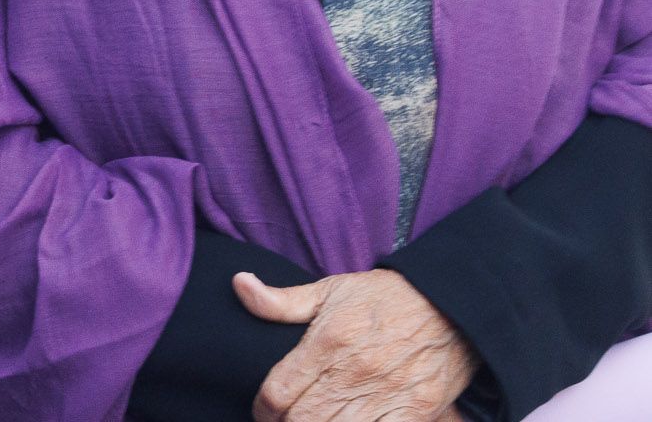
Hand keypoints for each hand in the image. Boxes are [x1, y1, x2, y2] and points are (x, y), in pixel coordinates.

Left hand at [238, 269, 477, 421]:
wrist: (451, 306)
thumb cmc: (385, 298)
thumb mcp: (330, 290)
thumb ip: (282, 300)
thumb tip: (239, 284)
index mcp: (328, 342)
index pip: (277, 392)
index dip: (262, 410)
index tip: (263, 412)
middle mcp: (354, 372)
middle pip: (303, 420)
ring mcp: (387, 396)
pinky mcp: (417, 413)